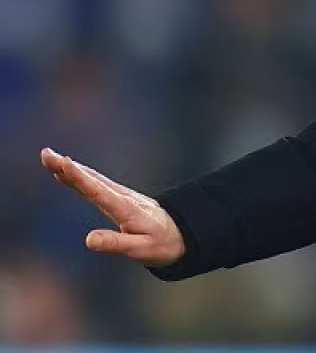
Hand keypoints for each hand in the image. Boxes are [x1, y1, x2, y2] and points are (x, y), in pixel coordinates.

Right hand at [40, 148, 185, 267]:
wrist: (182, 234)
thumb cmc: (161, 244)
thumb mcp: (140, 249)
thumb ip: (116, 243)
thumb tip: (88, 240)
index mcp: (125, 209)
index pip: (97, 191)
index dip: (79, 177)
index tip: (63, 162)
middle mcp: (122, 197)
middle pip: (91, 180)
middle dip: (67, 167)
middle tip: (45, 154)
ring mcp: (122, 195)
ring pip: (93, 179)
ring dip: (71, 168)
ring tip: (50, 157)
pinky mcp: (121, 197)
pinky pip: (97, 183)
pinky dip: (81, 175)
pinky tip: (70, 170)